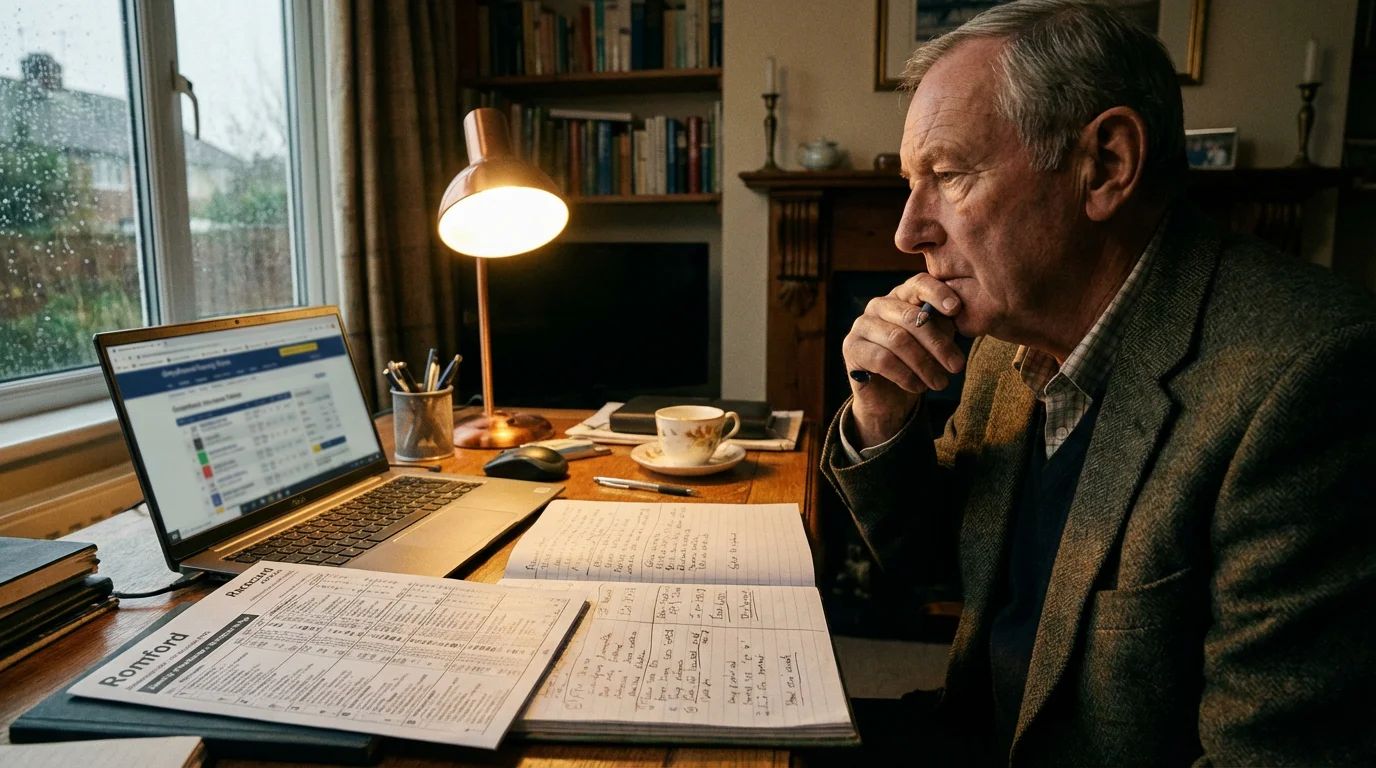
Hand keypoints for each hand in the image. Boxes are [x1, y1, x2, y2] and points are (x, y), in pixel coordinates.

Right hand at [843, 273, 965, 447]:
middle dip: (938, 344)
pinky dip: (905, 375)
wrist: (890, 397)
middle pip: (910, 317)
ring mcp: (861, 325)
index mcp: (901, 296)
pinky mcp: (851, 349)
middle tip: (957, 367)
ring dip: (924, 365)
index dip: (937, 293)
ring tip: (940, 383)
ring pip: (897, 340)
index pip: (918, 284)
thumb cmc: (917, 362)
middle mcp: (878, 305)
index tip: (956, 309)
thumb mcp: (936, 341)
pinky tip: (918, 387)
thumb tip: (960, 312)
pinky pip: (882, 359)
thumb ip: (943, 324)